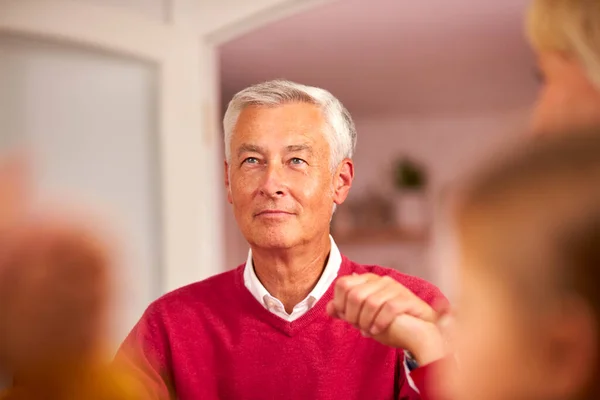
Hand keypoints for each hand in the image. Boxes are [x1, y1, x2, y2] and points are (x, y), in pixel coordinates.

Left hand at [327, 273, 444, 363]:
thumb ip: (346, 311)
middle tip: (358, 327)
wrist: (420, 333)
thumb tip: (329, 307)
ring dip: (365, 322)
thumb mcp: (363, 318)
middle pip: (354, 295)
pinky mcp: (407, 299)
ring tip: (368, 331)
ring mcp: (395, 288)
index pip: (342, 284)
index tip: (346, 318)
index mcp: (368, 280)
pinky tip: (377, 331)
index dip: (340, 303)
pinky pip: (387, 309)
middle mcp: (380, 280)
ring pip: (369, 303)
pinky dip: (379, 323)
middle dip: (352, 316)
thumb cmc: (390, 324)